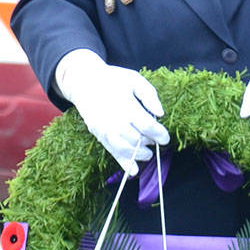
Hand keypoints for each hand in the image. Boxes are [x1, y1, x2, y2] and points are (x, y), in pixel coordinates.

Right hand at [58, 50, 169, 175]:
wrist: (84, 82)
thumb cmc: (113, 79)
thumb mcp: (134, 79)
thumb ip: (150, 95)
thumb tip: (161, 114)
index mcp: (126, 106)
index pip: (147, 127)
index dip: (160, 135)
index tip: (165, 138)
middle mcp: (114, 120)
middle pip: (138, 140)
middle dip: (150, 143)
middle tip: (154, 140)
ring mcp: (104, 129)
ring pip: (126, 150)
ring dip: (140, 154)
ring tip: (146, 152)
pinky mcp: (98, 135)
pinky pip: (112, 152)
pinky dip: (124, 164)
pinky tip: (134, 170)